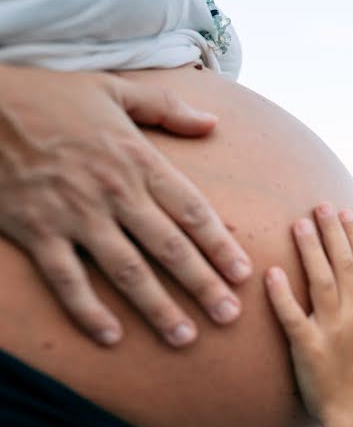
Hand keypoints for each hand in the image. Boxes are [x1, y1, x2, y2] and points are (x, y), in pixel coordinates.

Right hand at [0, 64, 252, 346]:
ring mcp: (74, 215)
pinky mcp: (36, 231)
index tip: (243, 274)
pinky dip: (88, 311)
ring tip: (185, 337)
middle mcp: (113, 192)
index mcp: (137, 159)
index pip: (192, 210)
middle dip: (203, 285)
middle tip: (229, 317)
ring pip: (126, 271)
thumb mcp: (115, 88)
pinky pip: (66, 280)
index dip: (221, 245)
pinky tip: (111, 337)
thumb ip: (167, 107)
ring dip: (158, 308)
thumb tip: (212, 122)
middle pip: (169, 248)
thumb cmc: (50, 96)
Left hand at [265, 203, 352, 424]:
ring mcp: (331, 330)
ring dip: (309, 250)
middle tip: (319, 205)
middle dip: (331, 231)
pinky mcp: (308, 347)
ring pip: (320, 281)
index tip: (344, 211)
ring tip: (297, 223)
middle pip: (342, 264)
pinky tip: (271, 272)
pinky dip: (282, 294)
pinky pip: (293, 315)